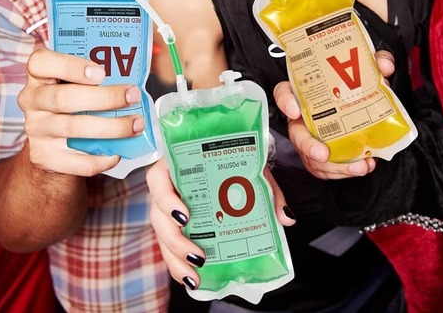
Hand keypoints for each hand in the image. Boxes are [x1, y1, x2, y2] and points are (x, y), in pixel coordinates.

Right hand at [18, 48, 145, 175]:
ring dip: (111, 127)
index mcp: (38, 75)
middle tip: (133, 96)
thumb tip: (134, 69)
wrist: (52, 144)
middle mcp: (31, 100)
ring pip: (74, 128)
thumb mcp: (74, 82)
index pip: (41, 62)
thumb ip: (94, 74)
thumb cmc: (72, 103)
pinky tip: (118, 152)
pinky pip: (77, 160)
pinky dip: (102, 158)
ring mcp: (36, 130)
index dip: (70, 66)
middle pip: (63, 98)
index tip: (101, 72)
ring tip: (136, 125)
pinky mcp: (44, 157)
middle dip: (104, 98)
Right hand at [146, 159, 294, 289]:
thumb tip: (285, 218)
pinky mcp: (174, 227)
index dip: (166, 200)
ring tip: (194, 276)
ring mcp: (168, 210)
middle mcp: (167, 189)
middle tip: (197, 255)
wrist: (233, 163)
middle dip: (174, 240)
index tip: (185, 216)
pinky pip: (169, 248)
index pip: (158, 181)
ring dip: (175, 259)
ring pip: (161, 236)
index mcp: (177, 166)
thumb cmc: (236, 164)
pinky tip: (191, 278)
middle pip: (157, 216)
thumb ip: (268, 192)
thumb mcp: (253, 171)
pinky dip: (178, 264)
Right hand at [272, 50, 395, 178]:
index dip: (285, 102)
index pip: (284, 93)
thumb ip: (372, 63)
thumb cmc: (349, 88)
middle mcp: (302, 119)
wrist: (356, 105)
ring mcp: (310, 140)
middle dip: (308, 146)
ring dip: (336, 166)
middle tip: (323, 152)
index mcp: (304, 95)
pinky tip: (363, 167)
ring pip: (313, 157)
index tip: (294, 109)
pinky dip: (345, 171)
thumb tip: (384, 66)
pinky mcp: (320, 156)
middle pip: (296, 134)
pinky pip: (326, 168)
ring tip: (359, 166)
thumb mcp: (362, 71)